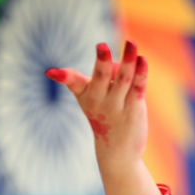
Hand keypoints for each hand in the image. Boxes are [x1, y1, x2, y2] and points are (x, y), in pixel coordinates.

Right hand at [45, 41, 147, 175]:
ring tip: (132, 43)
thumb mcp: (95, 99)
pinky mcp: (134, 110)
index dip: (64, 76)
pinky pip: (138, 88)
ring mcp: (117, 106)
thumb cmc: (105, 118)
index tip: (51, 72)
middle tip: (102, 45)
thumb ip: (107, 78)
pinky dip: (141, 74)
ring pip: (123, 80)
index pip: (74, 82)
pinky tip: (143, 60)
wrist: (117, 151)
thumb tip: (121, 64)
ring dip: (128, 61)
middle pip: (101, 77)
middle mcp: (100, 101)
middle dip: (102, 61)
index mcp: (86, 95)